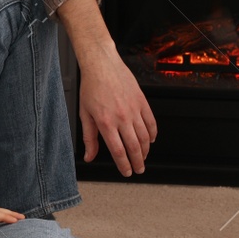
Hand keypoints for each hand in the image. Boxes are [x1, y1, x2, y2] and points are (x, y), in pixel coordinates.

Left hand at [55, 0, 157, 175]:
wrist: (102, 64)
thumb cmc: (91, 87)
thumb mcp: (85, 114)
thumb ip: (89, 138)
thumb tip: (89, 156)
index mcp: (106, 123)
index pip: (118, 151)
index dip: (124, 165)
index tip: (126, 172)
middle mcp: (121, 118)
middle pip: (134, 147)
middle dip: (138, 162)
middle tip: (139, 170)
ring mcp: (133, 109)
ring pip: (145, 136)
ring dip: (146, 150)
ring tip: (144, 157)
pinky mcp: (141, 101)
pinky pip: (151, 122)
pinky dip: (153, 133)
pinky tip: (151, 139)